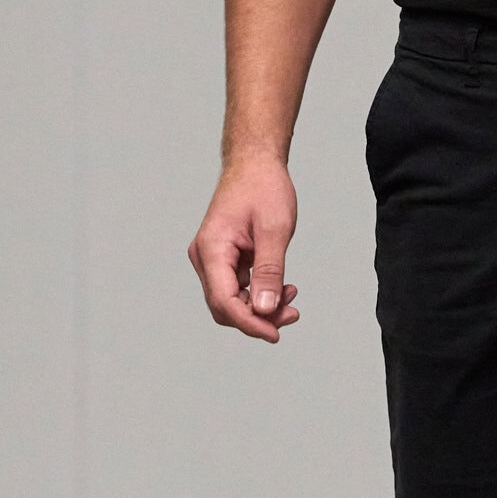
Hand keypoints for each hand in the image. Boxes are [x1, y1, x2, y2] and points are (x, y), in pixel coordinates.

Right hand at [189, 154, 300, 343]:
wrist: (255, 163)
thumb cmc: (264, 188)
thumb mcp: (275, 230)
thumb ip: (270, 271)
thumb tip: (264, 310)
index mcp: (211, 249)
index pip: (225, 302)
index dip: (250, 323)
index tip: (275, 334)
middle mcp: (204, 257)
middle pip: (225, 307)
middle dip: (258, 318)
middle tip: (292, 315)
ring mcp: (210, 258)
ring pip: (231, 301)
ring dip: (260, 308)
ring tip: (292, 299)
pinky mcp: (222, 258)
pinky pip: (236, 288)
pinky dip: (258, 294)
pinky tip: (283, 289)